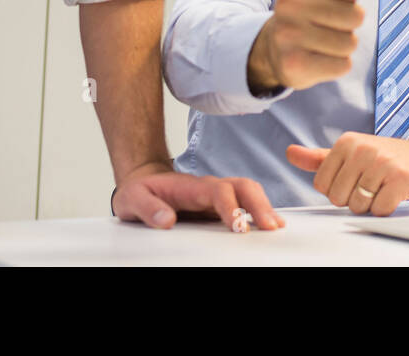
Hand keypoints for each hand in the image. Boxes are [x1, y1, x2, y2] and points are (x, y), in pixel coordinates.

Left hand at [111, 161, 284, 231]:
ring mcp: (217, 196)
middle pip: (243, 187)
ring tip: (276, 227)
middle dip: (259, 204)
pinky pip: (246, 203)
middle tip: (270, 226)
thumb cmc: (140, 191)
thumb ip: (148, 209)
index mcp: (192, 187)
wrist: (143, 182)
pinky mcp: (220, 206)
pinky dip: (261, 211)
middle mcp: (210, 188)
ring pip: (249, 193)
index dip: (232, 207)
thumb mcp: (132, 199)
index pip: (219, 191)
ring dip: (264, 207)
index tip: (239, 227)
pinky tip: (270, 224)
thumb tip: (168, 220)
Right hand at [246, 0, 364, 92]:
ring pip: (350, 41)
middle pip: (356, 15)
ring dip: (343, 42)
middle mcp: (289, 2)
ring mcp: (289, 35)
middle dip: (348, 20)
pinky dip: (336, 63)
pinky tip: (317, 55)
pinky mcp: (294, 65)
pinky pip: (342, 65)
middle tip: (325, 20)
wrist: (275, 45)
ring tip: (321, 37)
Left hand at [286, 134, 408, 215]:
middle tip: (371, 185)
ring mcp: (382, 163)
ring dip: (371, 204)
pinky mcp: (400, 179)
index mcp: (346, 142)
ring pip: (358, 205)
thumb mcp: (350, 153)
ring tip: (383, 187)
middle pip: (338, 198)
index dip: (338, 190)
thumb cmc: (386, 157)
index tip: (355, 179)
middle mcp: (363, 148)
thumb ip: (318, 158)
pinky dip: (386, 208)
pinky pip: (379, 209)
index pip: (322, 185)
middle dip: (354, 199)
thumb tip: (290, 153)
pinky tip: (394, 193)